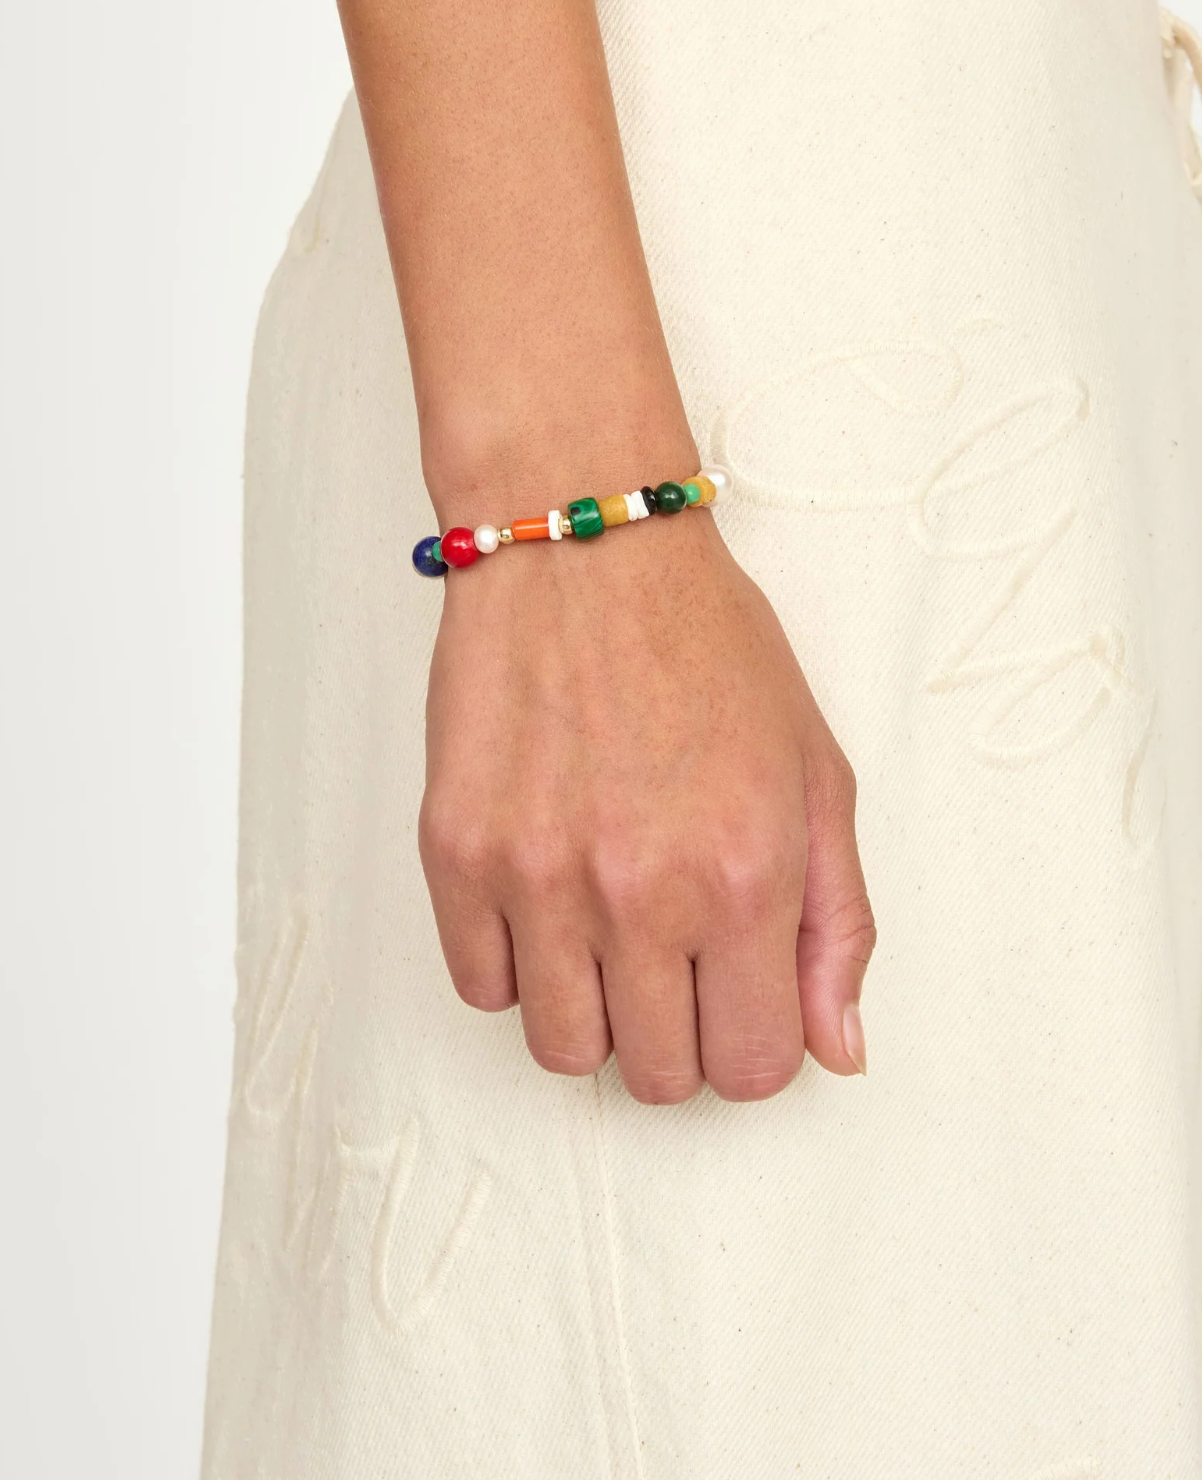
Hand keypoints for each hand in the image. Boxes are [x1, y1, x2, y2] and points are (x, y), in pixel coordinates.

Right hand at [419, 503, 875, 1102]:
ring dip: (596, 1012)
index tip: (736, 999)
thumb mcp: (816, 776)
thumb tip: (839, 1049)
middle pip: (662, 1076)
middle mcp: (641, 893)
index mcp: (746, 877)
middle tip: (674, 957)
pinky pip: (482, 988)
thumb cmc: (707, 649)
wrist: (584, 554)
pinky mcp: (457, 853)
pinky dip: (517, 966)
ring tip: (606, 931)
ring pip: (564, 1049)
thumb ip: (839, 925)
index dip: (753, 1044)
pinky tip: (546, 901)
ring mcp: (538, 878)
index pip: (756, 1067)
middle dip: (680, 1035)